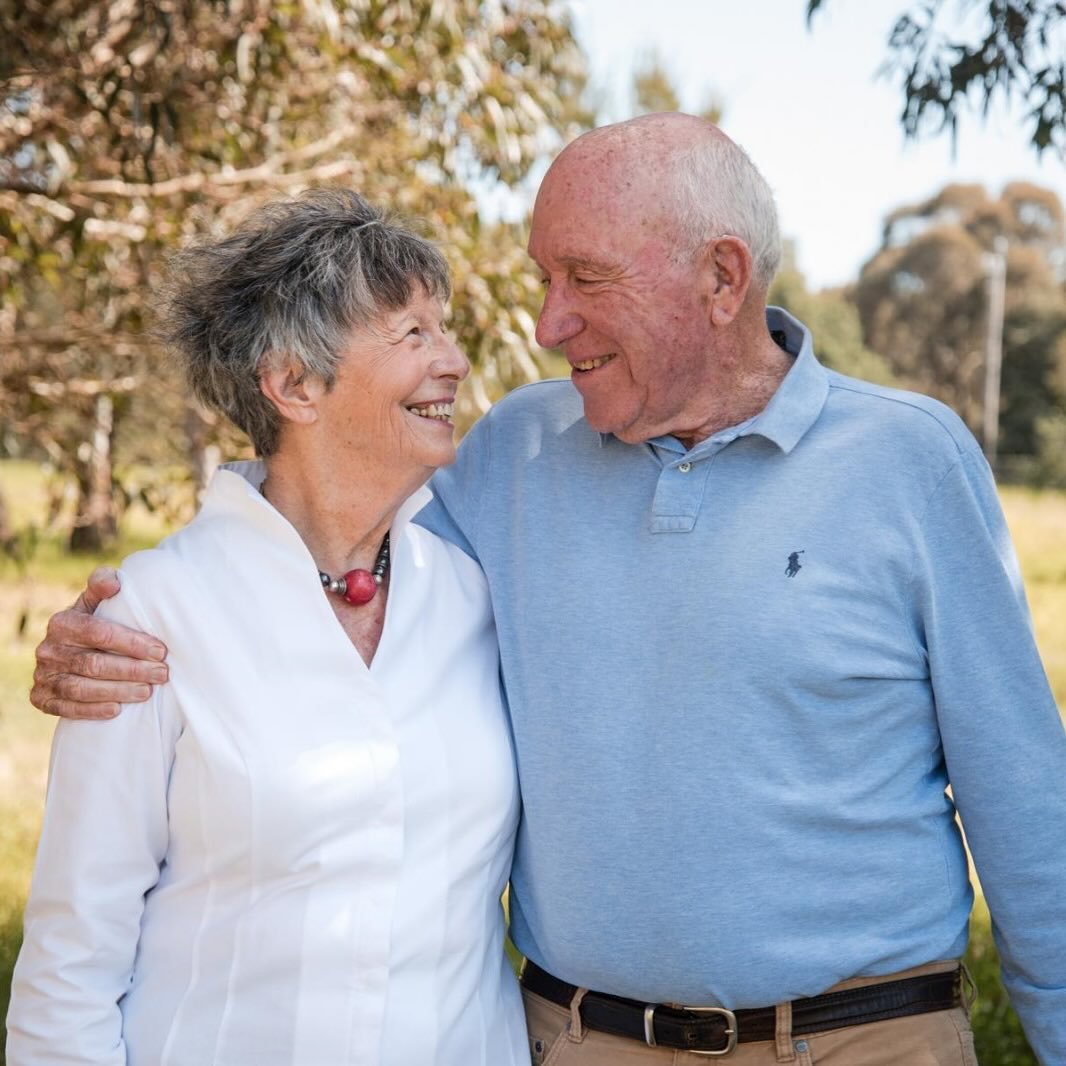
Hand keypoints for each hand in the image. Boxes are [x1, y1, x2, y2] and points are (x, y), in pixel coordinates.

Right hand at [31, 567, 168, 719]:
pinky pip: (66, 708)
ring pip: (81, 688)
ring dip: (117, 691)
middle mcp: (48, 649)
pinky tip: (117, 709)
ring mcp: (42, 675)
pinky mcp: (40, 698)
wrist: (66, 650)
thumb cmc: (92, 623)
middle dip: (132, 670)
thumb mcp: (94, 602)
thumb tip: (115, 583)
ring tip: (147, 692)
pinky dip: (92, 710)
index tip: (160, 651)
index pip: (100, 633)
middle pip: (94, 663)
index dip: (132, 643)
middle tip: (162, 674)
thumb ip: (103, 585)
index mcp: (62, 622)